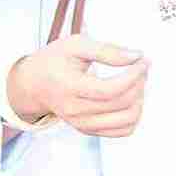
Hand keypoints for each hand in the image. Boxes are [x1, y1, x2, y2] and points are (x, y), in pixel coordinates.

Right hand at [7, 36, 147, 136]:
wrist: (33, 84)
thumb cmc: (53, 62)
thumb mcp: (75, 45)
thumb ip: (106, 50)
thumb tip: (135, 56)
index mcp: (70, 87)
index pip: (110, 90)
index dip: (133, 76)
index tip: (142, 61)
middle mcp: (75, 110)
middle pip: (121, 104)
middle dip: (139, 83)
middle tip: (140, 67)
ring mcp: (82, 123)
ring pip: (126, 121)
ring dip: (140, 100)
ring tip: (136, 83)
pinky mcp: (89, 130)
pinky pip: (122, 131)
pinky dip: (133, 115)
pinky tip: (130, 98)